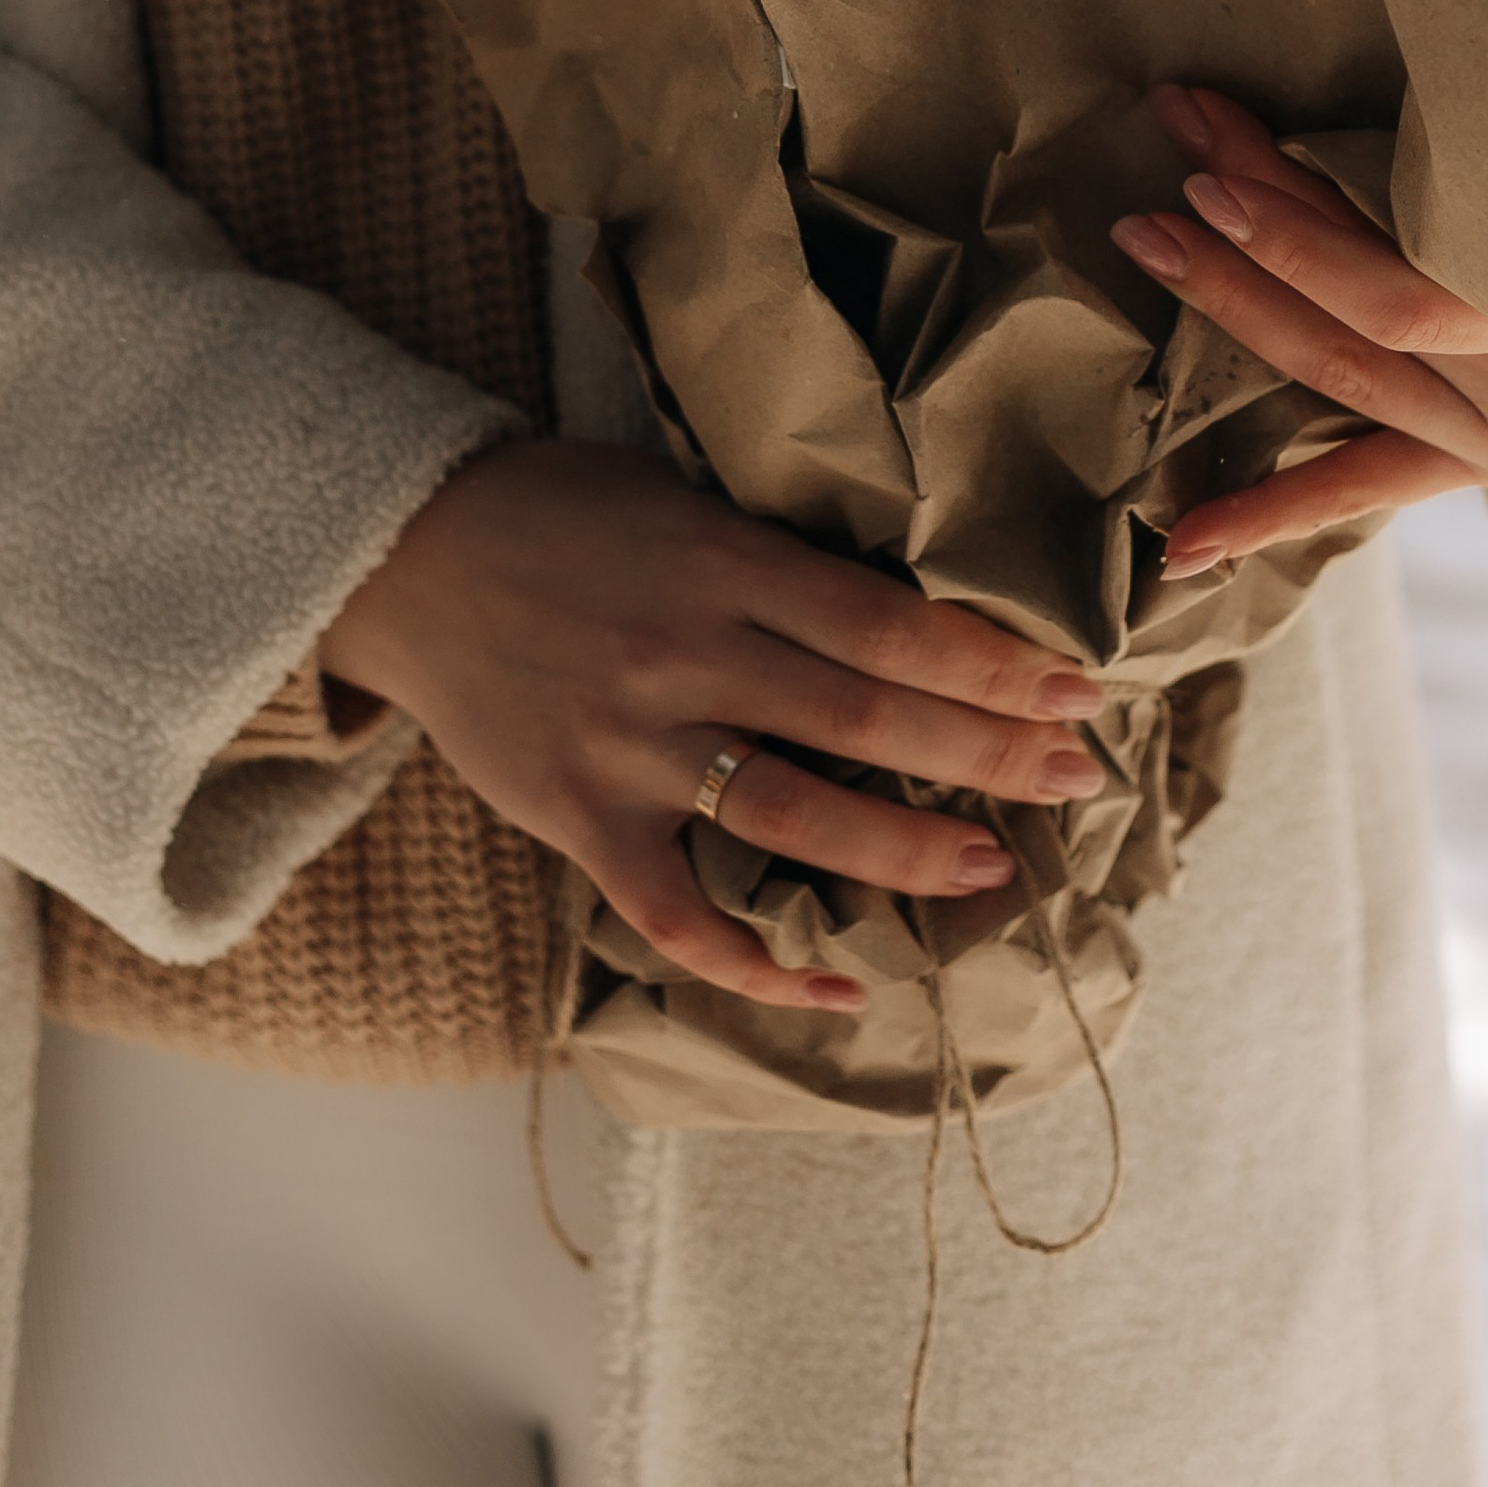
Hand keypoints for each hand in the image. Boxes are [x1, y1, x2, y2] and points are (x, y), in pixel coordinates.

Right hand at [321, 437, 1108, 1015]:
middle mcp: (689, 655)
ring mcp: (633, 745)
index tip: (1080, 688)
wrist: (406, 551)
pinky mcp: (580, 817)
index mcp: (726, 564)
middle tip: (1076, 780)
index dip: (994, 663)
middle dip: (987, 754)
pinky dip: (760, 963)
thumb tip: (916, 609)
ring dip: (903, 850)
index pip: (889, 624)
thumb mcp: (684, 501)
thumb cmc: (564, 511)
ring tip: (992, 869)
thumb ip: (781, 559)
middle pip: (866, 717)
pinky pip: (679, 915)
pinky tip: (839, 985)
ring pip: (792, 816)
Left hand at [1112, 83, 1487, 572]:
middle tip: (1159, 178)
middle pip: (1358, 318)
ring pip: (1348, 379)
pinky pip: (1372, 486)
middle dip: (1248, 243)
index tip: (1213, 155)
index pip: (1399, 283)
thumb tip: (1379, 84)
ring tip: (1152, 248)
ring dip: (1241, 314)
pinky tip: (1185, 544)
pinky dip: (1276, 510)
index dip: (1297, 226)